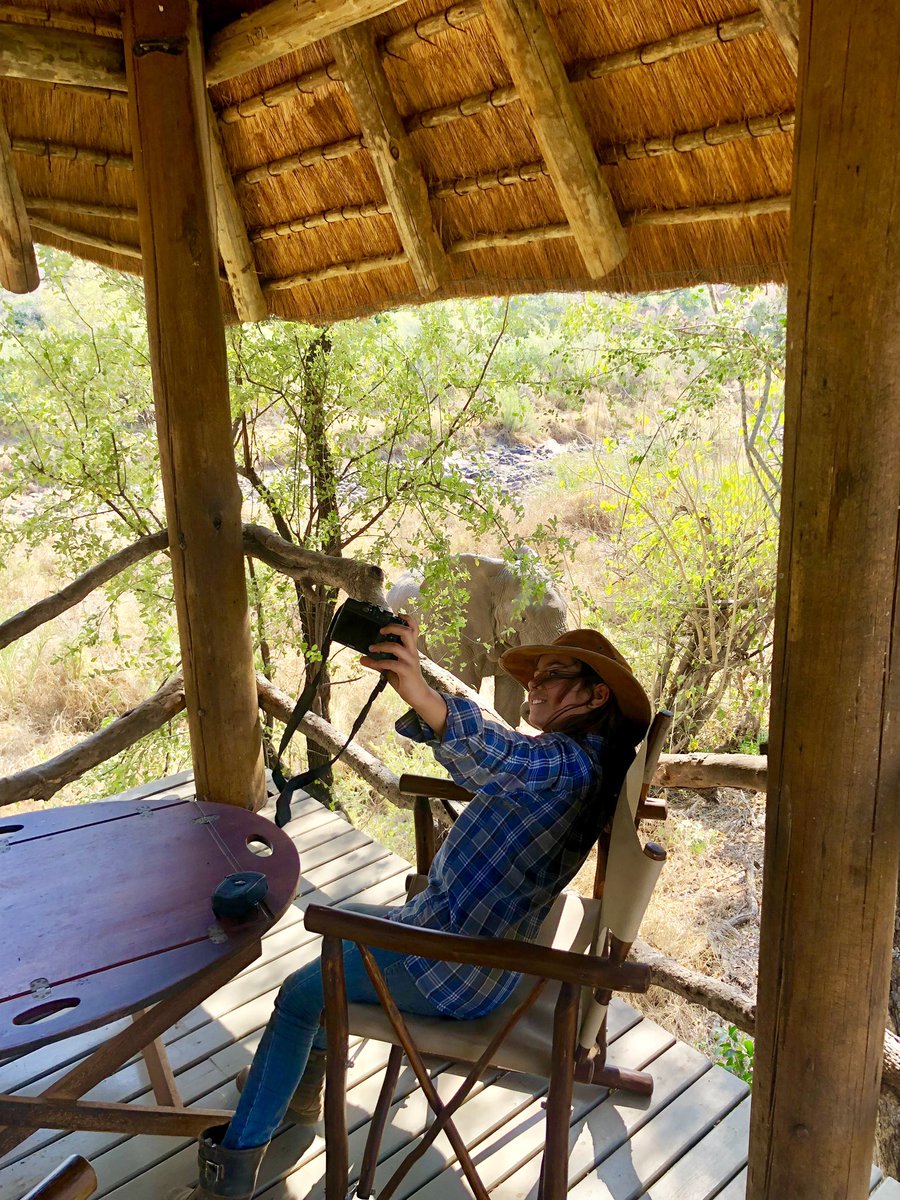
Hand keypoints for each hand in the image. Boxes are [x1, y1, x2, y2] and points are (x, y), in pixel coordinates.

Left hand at [360, 613, 447, 734]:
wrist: (417, 694)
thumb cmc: (405, 678)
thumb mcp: (391, 668)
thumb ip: (378, 661)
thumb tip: (362, 658)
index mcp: (411, 647)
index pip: (414, 628)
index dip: (408, 619)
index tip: (398, 614)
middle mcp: (412, 652)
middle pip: (407, 631)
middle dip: (392, 627)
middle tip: (380, 630)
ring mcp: (410, 661)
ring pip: (397, 647)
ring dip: (381, 646)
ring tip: (371, 648)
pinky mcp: (407, 671)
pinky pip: (392, 663)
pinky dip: (379, 662)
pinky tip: (372, 664)